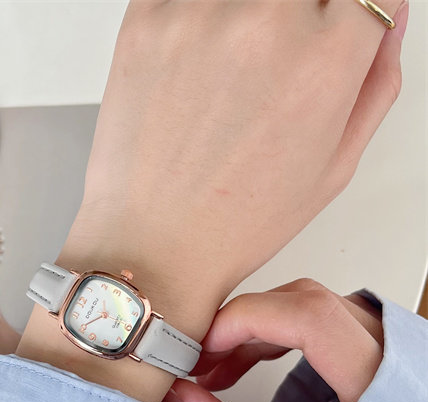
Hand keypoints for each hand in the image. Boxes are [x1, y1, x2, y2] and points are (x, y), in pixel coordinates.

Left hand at [59, 0, 407, 337]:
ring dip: (244, 20)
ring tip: (226, 76)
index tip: (335, 26)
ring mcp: (199, 15)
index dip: (351, 13)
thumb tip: (390, 15)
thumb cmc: (233, 222)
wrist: (151, 245)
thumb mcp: (333, 168)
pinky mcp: (146, 19)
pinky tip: (191, 70)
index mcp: (326, 58)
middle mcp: (266, 23)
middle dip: (299, 20)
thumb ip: (376, 81)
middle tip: (269, 72)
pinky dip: (194, 18)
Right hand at [161, 279, 383, 401]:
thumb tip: (181, 399)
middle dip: (240, 325)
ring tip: (217, 369)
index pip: (309, 316)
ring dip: (254, 330)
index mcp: (380, 390)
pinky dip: (276, 334)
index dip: (244, 319)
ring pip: (310, 306)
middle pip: (304, 303)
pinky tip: (248, 361)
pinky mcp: (379, 350)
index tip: (204, 345)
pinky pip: (322, 319)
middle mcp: (395, 356)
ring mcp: (392, 347)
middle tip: (200, 360)